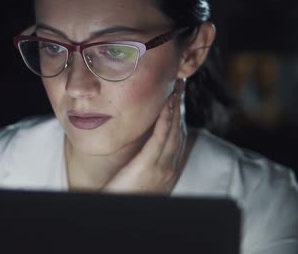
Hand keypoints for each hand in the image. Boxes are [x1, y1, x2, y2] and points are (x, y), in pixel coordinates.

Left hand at [101, 79, 186, 194]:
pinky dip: (166, 118)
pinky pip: (161, 137)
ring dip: (176, 106)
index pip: (177, 136)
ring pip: (174, 129)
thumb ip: (145, 162)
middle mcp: (169, 168)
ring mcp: (162, 168)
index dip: (179, 114)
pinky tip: (168, 103)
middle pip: (179, 129)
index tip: (178, 96)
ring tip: (177, 86)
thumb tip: (144, 147)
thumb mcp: (139, 177)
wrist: (116, 213)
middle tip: (181, 83)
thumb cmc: (123, 197)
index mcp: (167, 170)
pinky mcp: (149, 166)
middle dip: (181, 104)